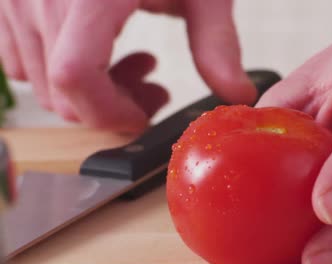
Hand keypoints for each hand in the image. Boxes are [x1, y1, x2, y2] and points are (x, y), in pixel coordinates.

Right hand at [0, 0, 255, 131]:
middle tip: (153, 86)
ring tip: (135, 62)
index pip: (76, 77)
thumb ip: (217, 44)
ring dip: (90, 91)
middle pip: (60, 91)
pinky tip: (99, 49)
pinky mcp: (9, 1)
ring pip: (39, 81)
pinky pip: (17, 57)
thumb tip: (239, 95)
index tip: (144, 114)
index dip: (110, 112)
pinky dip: (58, 70)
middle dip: (111, 107)